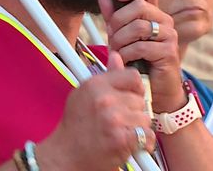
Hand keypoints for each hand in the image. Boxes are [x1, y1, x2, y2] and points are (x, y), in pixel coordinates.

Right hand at [36, 52, 155, 170]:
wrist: (65, 156)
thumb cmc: (75, 127)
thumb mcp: (84, 94)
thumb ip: (106, 76)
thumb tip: (116, 55)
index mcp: (96, 84)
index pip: (133, 76)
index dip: (135, 89)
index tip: (129, 98)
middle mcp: (104, 99)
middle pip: (141, 99)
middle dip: (134, 111)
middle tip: (119, 121)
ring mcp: (113, 119)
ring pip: (145, 118)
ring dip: (138, 128)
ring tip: (121, 133)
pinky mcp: (121, 139)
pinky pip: (147, 136)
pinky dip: (143, 144)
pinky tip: (129, 144)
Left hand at [98, 0, 186, 112]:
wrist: (154, 89)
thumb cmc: (137, 60)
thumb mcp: (120, 34)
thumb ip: (112, 15)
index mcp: (153, 13)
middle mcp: (164, 21)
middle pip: (139, 6)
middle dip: (118, 21)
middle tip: (112, 36)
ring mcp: (169, 35)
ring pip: (138, 26)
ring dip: (121, 40)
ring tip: (118, 51)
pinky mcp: (169, 52)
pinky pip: (141, 46)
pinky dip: (127, 54)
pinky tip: (126, 60)